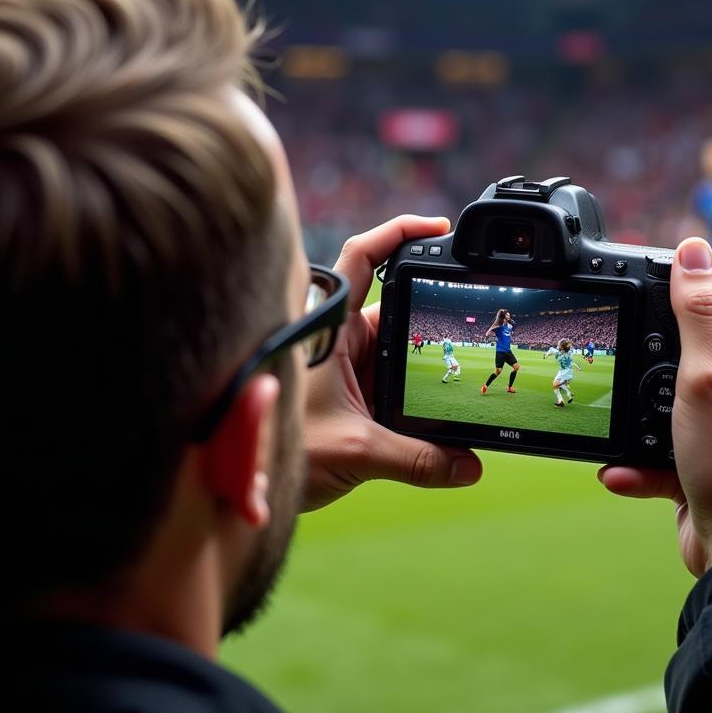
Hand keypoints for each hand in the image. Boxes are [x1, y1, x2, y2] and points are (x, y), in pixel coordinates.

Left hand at [302, 216, 481, 511]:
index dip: (399, 232)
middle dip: (431, 318)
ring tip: (460, 377)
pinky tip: (439, 408)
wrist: (244, 485)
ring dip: (424, 362)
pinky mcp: (349, 390)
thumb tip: (467, 468)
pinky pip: (392, 379)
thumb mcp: (357, 450)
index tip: (438, 228)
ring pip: (396, 348)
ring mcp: (344, 363)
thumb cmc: (275, 451)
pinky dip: (415, 389)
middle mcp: (338, 336)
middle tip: (466, 325)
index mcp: (330, 326)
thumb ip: (417, 459)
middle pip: (395, 307)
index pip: (363, 258)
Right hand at [599, 237, 711, 576]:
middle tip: (635, 340)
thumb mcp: (705, 374)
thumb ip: (697, 312)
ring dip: (648, 410)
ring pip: (686, 400)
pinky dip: (645, 458)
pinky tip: (619, 470)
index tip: (678, 278)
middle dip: (670, 345)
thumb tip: (695, 250)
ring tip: (619, 412)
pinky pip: (673, 449)